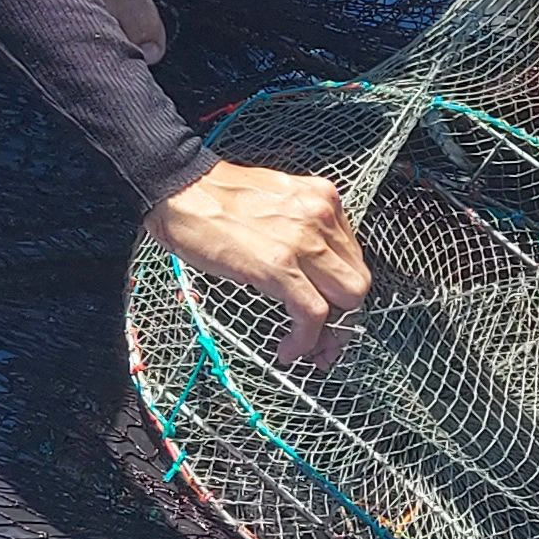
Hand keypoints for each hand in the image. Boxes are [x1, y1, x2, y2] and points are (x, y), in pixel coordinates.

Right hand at [147, 160, 372, 370]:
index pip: (353, 258)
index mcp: (324, 199)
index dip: (345, 295)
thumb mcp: (278, 202)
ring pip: (347, 300)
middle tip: (325, 339)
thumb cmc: (218, 197)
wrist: (180, 190)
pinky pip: (312, 313)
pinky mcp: (279, 265)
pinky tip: (288, 349)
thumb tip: (311, 274)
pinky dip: (305, 340)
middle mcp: (321, 216)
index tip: (333, 316)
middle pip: (358, 282)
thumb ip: (303, 230)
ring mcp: (304, 241)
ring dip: (330, 334)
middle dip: (346, 318)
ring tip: (307, 348)